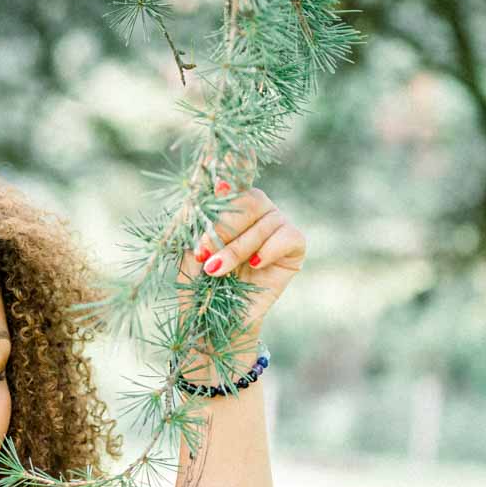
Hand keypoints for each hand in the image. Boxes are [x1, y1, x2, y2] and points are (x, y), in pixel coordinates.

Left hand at [178, 180, 305, 346]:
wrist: (216, 323)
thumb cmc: (200, 285)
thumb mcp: (191, 253)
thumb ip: (200, 224)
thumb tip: (216, 191)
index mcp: (229, 203)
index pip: (235, 172)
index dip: (234, 163)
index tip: (225, 167)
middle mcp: (256, 208)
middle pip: (247, 199)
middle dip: (222, 227)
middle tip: (203, 253)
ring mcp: (276, 225)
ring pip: (262, 223)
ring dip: (236, 249)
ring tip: (216, 271)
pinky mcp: (294, 245)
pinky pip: (287, 236)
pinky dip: (269, 250)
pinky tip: (254, 266)